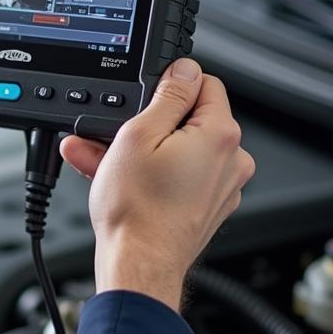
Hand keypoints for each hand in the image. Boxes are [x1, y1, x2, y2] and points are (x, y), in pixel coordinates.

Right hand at [61, 58, 254, 310]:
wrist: (138, 264)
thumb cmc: (136, 209)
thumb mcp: (138, 134)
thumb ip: (166, 95)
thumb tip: (184, 69)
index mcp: (220, 134)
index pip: (204, 82)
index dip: (168, 86)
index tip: (143, 101)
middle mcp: (231, 159)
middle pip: (189, 119)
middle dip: (146, 123)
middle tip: (111, 135)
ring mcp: (222, 186)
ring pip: (179, 150)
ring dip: (140, 150)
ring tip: (101, 160)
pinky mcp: (208, 207)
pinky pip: (179, 176)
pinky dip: (152, 174)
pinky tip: (119, 180)